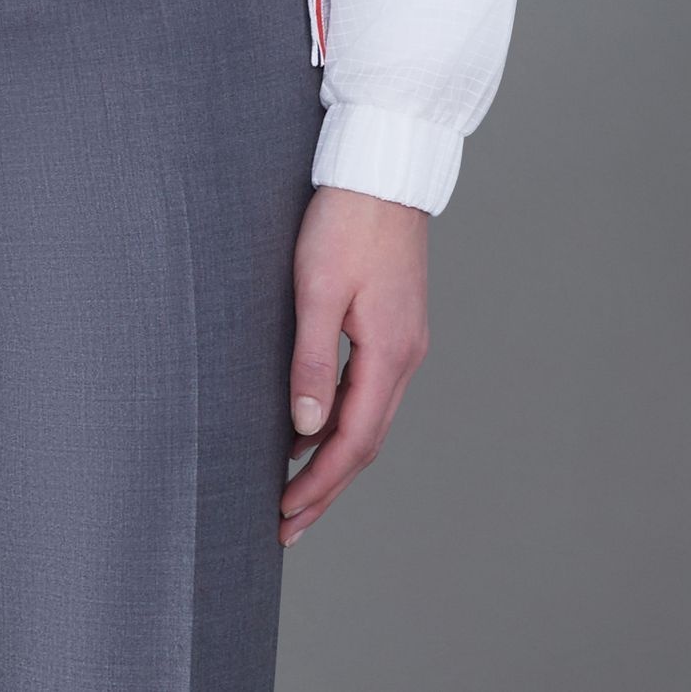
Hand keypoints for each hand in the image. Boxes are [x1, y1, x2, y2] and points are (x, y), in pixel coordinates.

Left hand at [279, 182, 429, 542]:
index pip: (353, 441)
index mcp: (390, 353)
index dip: (318, 482)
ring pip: (369, 418)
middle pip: (365, 441)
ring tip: (295, 488)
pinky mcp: (395, 323)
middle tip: (287, 523)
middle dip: (326, 486)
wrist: (383, 168)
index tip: (285, 512)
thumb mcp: (318, 288)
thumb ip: (312, 360)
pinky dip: (341, 419)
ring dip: (333, 456)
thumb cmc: (346, 220)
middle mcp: (405, 355)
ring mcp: (404, 340)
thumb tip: (303, 428)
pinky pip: (369, 389)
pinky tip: (313, 425)